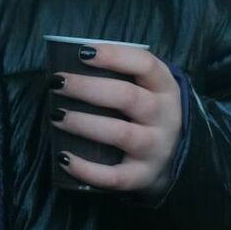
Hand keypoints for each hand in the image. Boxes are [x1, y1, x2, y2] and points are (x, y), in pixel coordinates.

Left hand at [52, 43, 181, 192]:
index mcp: (165, 89)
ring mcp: (155, 149)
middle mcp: (165, 118)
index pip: (145, 65)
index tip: (82, 53)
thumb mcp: (148, 90)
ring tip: (56, 117)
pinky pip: (114, 176)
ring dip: (83, 123)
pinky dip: (86, 169)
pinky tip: (63, 158)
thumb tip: (71, 67)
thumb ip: (121, 77)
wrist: (174, 159)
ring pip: (120, 133)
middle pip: (127, 97)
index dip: (114, 55)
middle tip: (57, 84)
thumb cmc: (148, 115)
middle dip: (87, 88)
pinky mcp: (143, 176)